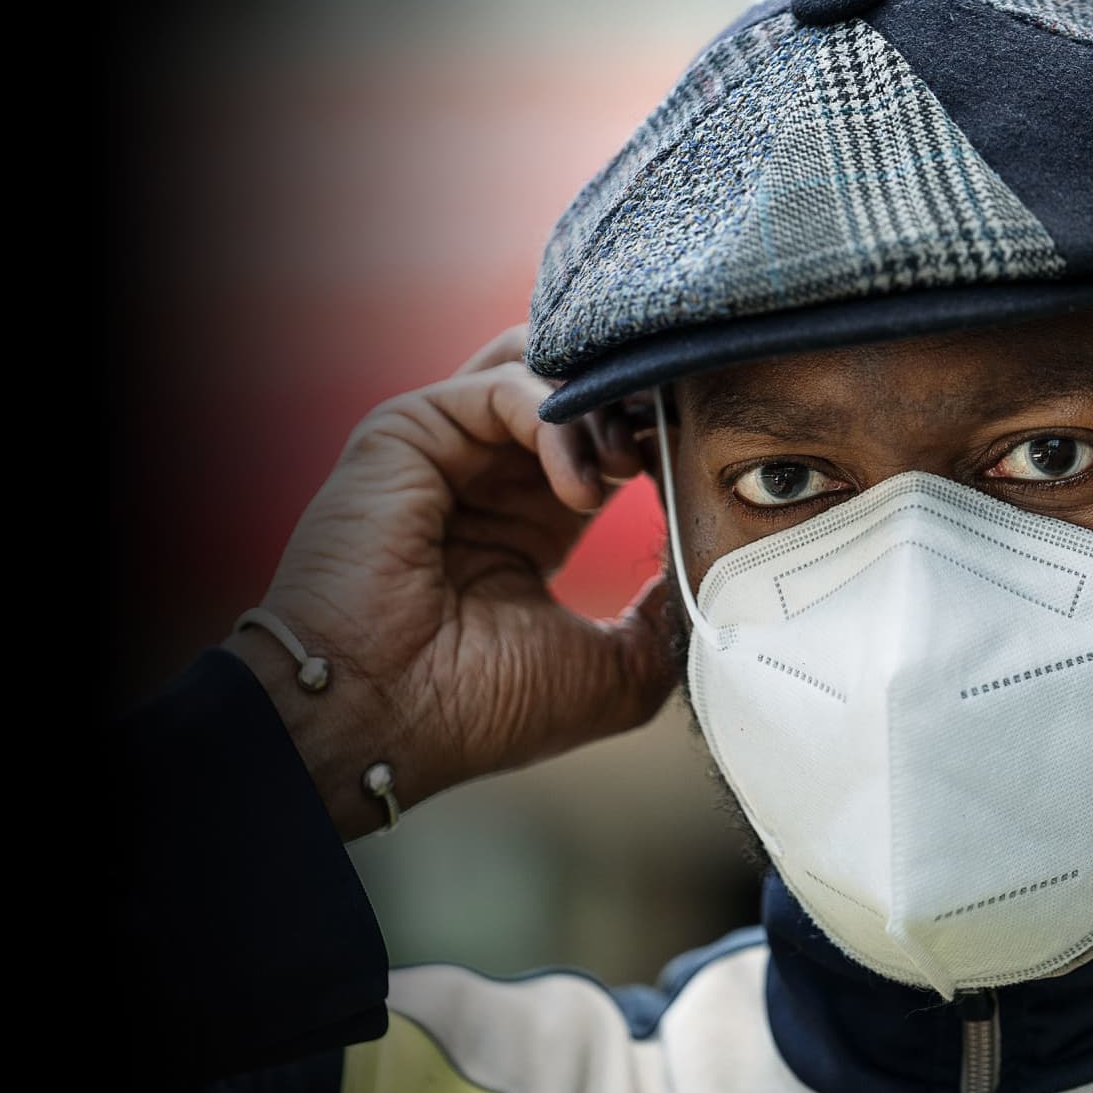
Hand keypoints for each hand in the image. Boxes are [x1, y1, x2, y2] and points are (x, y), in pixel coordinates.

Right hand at [223, 326, 677, 838]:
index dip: (661, 441)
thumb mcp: (615, 671)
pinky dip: (559, 421)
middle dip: (639, 405)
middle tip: (680, 442)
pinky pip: (505, 384)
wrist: (384, 719)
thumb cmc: (485, 708)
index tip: (706, 468)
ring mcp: (447, 449)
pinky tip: (583, 489)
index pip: (608, 442)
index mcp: (531, 523)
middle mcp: (488, 477)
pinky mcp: (409, 429)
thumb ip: (664, 617)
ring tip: (633, 465)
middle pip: (579, 392)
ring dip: (604, 406)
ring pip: (545, 372)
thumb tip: (709, 573)